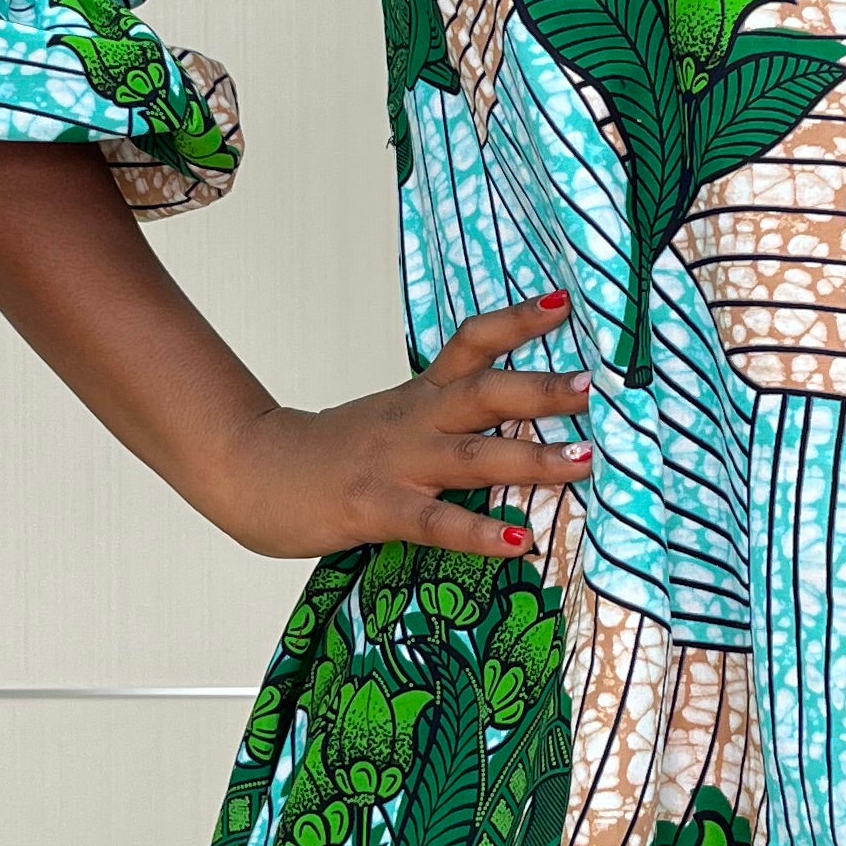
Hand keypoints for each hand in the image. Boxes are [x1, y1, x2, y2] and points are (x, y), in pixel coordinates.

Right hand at [204, 295, 594, 561]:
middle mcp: (414, 421)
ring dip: (532, 459)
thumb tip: (515, 424)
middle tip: (594, 385)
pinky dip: (480, 533)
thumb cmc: (331, 453)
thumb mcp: (392, 418)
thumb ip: (444, 417)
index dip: (517, 321)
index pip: (471, 343)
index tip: (565, 304)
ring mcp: (396, 465)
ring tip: (583, 461)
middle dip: (542, 390)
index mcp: (419, 395)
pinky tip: (519, 542)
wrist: (251, 472)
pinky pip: (436, 522)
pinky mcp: (376, 509)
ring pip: (473, 456)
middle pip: (485, 393)